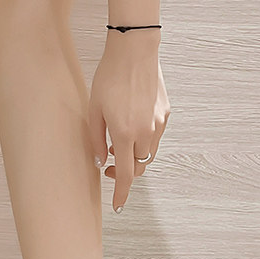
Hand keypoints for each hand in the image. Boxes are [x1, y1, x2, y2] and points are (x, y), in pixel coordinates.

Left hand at [88, 31, 170, 211]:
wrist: (135, 51)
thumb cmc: (109, 77)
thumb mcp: (93, 109)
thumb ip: (95, 139)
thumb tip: (99, 161)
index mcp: (124, 134)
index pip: (124, 174)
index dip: (120, 193)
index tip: (117, 206)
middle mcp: (146, 132)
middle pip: (138, 167)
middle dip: (125, 174)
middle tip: (107, 168)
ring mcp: (158, 123)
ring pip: (148, 152)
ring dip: (133, 155)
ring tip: (116, 143)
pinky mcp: (165, 113)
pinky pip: (155, 136)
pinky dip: (143, 139)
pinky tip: (130, 126)